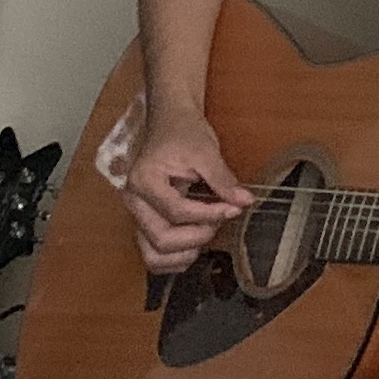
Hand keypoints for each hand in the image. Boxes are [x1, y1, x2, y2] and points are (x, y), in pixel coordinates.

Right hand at [121, 98, 253, 269]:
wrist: (170, 120)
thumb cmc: (183, 131)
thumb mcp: (206, 151)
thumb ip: (223, 180)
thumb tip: (244, 201)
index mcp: (144, 181)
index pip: (176, 212)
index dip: (209, 215)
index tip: (233, 207)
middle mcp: (134, 201)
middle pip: (162, 239)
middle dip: (197, 236)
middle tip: (220, 219)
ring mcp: (137, 213)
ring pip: (152, 254)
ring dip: (183, 253)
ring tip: (205, 233)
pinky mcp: (145, 220)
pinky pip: (152, 253)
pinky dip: (174, 257)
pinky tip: (194, 243)